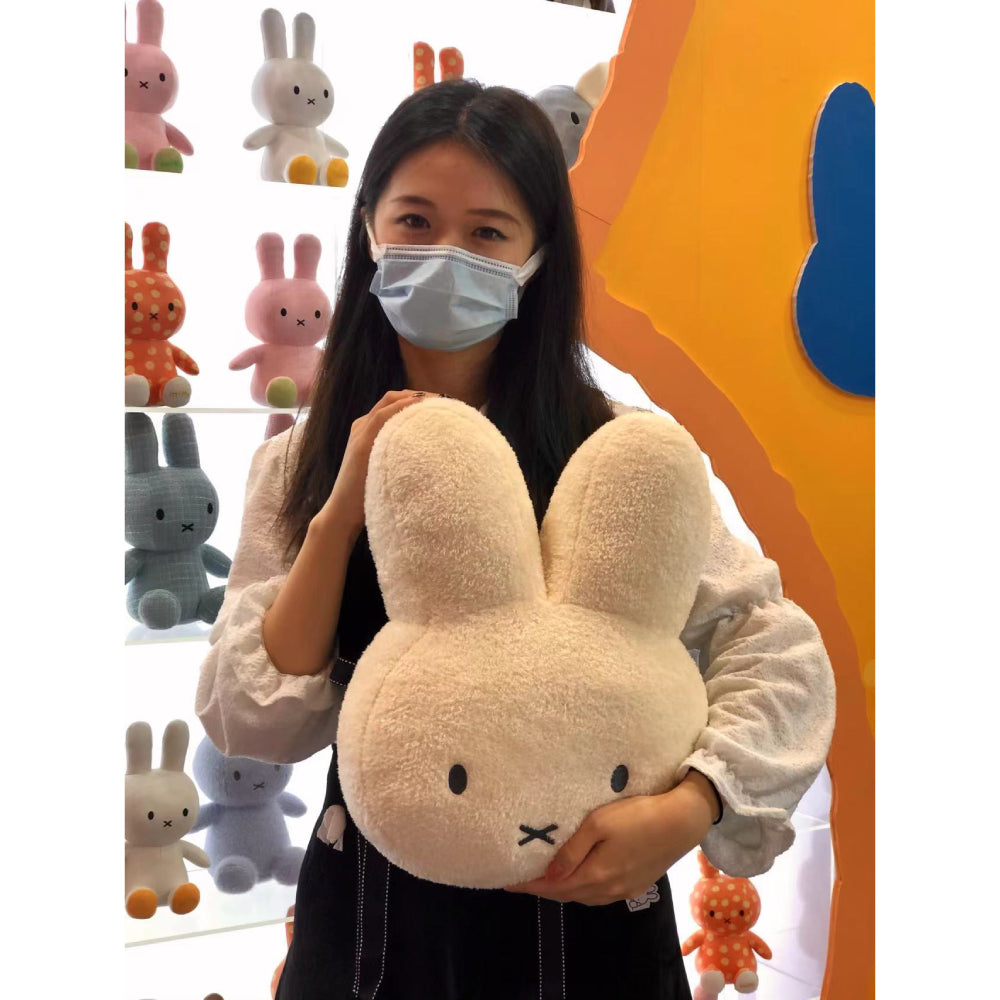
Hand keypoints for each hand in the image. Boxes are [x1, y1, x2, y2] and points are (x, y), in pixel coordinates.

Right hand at [313, 389, 440, 536]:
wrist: (343, 513)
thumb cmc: (369, 495)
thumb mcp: (387, 468)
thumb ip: (400, 455)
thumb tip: (431, 453)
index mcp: (368, 430)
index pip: (394, 405)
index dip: (417, 400)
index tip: (441, 403)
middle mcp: (362, 426)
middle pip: (392, 399)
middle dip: (419, 395)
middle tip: (444, 400)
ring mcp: (360, 433)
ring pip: (388, 403)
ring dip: (415, 399)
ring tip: (438, 401)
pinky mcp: (360, 444)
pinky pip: (382, 418)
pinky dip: (400, 408)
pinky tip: (418, 408)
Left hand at [504, 772, 717, 905]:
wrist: (683, 821)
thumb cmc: (637, 815)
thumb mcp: (599, 824)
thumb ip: (572, 851)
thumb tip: (548, 875)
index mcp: (595, 875)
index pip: (553, 886)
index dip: (529, 886)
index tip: (506, 883)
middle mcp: (607, 890)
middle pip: (566, 894)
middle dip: (542, 889)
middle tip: (520, 879)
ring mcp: (623, 890)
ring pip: (583, 896)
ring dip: (562, 889)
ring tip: (544, 877)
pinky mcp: (636, 885)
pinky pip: (599, 894)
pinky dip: (581, 888)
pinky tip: (578, 877)